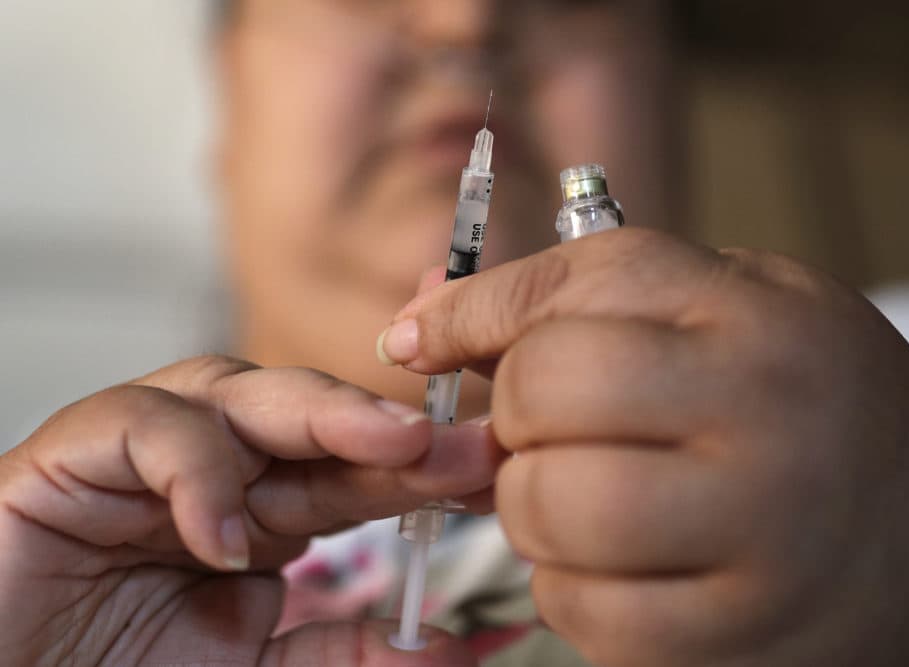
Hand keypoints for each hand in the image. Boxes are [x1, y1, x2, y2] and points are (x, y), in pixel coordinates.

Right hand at [0, 356, 495, 665]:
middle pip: (310, 417)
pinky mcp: (74, 453)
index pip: (353, 468)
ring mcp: (147, 451)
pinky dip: (192, 472)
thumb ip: (342, 651)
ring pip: (239, 392)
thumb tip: (452, 647)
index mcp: (261, 508)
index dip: (420, 468)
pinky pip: (143, 428)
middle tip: (458, 446)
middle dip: (387, 428)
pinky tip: (220, 538)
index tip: (488, 474)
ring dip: (320, 417)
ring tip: (388, 452)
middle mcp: (215, 466)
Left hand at [376, 228, 908, 666]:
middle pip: (543, 393)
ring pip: (549, 510)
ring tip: (586, 496)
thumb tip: (413, 331)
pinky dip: (570, 589)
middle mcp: (763, 413)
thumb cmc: (800, 398)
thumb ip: (576, 304)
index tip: (424, 340)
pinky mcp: (742, 634)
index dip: (472, 315)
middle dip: (511, 417)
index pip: (570, 289)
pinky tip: (621, 566)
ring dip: (531, 507)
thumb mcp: (721, 310)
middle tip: (545, 432)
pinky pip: (583, 613)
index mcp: (752, 314)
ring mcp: (760, 533)